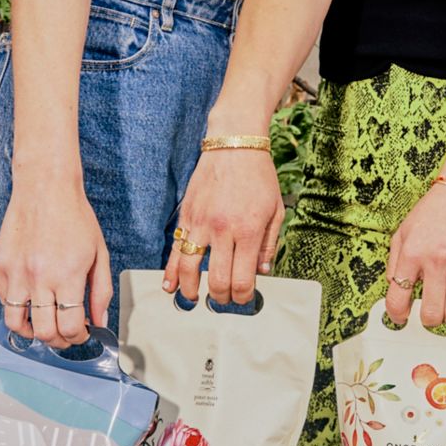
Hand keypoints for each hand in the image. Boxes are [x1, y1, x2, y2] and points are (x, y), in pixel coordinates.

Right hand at [0, 186, 110, 348]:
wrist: (45, 188)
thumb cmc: (75, 218)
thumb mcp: (99, 254)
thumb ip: (101, 292)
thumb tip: (100, 322)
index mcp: (68, 275)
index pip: (71, 327)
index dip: (79, 338)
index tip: (83, 333)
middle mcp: (39, 277)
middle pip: (44, 333)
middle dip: (59, 341)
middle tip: (65, 334)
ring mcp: (15, 272)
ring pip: (16, 324)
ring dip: (33, 332)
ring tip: (44, 325)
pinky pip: (4, 302)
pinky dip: (17, 309)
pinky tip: (32, 302)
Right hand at [164, 149, 282, 304]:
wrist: (234, 145)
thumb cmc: (258, 177)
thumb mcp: (276, 211)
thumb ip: (269, 245)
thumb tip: (262, 273)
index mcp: (249, 231)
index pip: (243, 279)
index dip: (242, 297)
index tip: (243, 299)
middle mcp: (224, 230)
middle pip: (217, 280)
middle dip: (220, 297)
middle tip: (223, 300)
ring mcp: (202, 223)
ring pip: (189, 268)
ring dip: (191, 290)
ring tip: (193, 298)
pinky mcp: (187, 216)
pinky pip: (176, 248)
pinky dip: (171, 270)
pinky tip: (170, 284)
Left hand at [385, 184, 445, 328]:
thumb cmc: (433, 213)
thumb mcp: (402, 233)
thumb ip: (395, 265)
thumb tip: (395, 293)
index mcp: (412, 253)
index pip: (398, 298)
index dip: (397, 315)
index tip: (401, 317)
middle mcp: (437, 260)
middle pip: (431, 313)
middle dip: (426, 321)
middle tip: (427, 315)